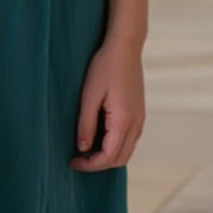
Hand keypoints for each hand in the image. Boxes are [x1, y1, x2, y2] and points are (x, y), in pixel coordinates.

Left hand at [73, 32, 145, 171]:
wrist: (125, 48)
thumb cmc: (105, 67)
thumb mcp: (89, 95)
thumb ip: (86, 124)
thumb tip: (83, 148)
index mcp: (123, 121)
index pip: (108, 157)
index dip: (89, 165)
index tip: (72, 161)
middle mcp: (136, 124)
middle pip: (119, 160)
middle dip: (98, 165)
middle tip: (78, 158)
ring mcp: (140, 119)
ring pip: (126, 152)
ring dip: (107, 157)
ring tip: (86, 149)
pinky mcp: (139, 114)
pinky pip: (129, 140)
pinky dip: (115, 147)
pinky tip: (99, 138)